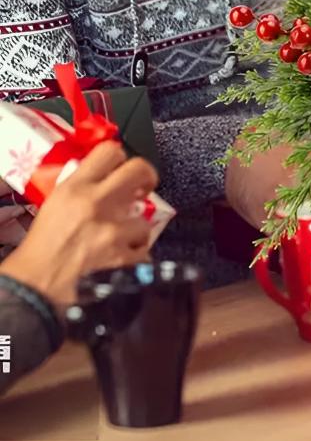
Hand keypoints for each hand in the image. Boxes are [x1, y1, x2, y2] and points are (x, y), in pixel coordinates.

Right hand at [0, 142, 157, 305]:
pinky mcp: (123, 257)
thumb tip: (103, 180)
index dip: (121, 158)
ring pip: (144, 220)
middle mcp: (95, 203)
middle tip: (143, 190)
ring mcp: (112, 231)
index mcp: (74, 189)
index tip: (122, 168)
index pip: (109, 151)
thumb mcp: (53, 207)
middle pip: (139, 170)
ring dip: (135, 233)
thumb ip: (79, 190)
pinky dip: (135, 259)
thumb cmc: (39, 251)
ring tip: (120, 242)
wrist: (34, 290)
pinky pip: (144, 251)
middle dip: (146, 178)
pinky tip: (121, 262)